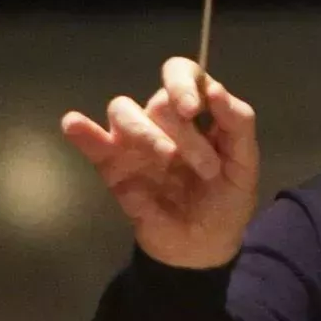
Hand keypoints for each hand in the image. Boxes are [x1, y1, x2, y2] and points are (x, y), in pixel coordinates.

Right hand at [61, 57, 258, 268]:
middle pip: (159, 100)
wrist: (203, 247)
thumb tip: (214, 88)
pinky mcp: (113, 168)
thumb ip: (238, 124)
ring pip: (124, 111)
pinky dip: (83, 131)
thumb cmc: (227, 199)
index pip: (182, 73)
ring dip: (145, 132)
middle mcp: (164, 120)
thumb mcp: (245, 164)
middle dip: (185, 133)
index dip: (184, 82)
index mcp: (198, 113)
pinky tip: (75, 124)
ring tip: (166, 161)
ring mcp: (135, 142)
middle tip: (207, 169)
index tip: (193, 109)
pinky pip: (93, 143)